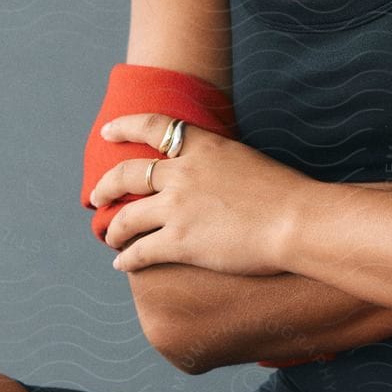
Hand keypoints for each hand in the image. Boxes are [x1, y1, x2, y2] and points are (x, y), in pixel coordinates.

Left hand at [91, 115, 319, 277]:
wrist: (296, 221)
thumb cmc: (284, 192)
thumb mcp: (245, 160)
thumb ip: (218, 162)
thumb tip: (208, 171)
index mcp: (201, 146)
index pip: (153, 126)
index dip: (124, 127)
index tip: (107, 132)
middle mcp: (182, 173)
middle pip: (127, 174)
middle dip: (105, 186)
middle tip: (96, 197)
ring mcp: (177, 208)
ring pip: (127, 218)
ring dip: (113, 229)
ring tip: (109, 237)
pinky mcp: (180, 242)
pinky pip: (140, 251)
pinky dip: (127, 259)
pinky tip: (123, 264)